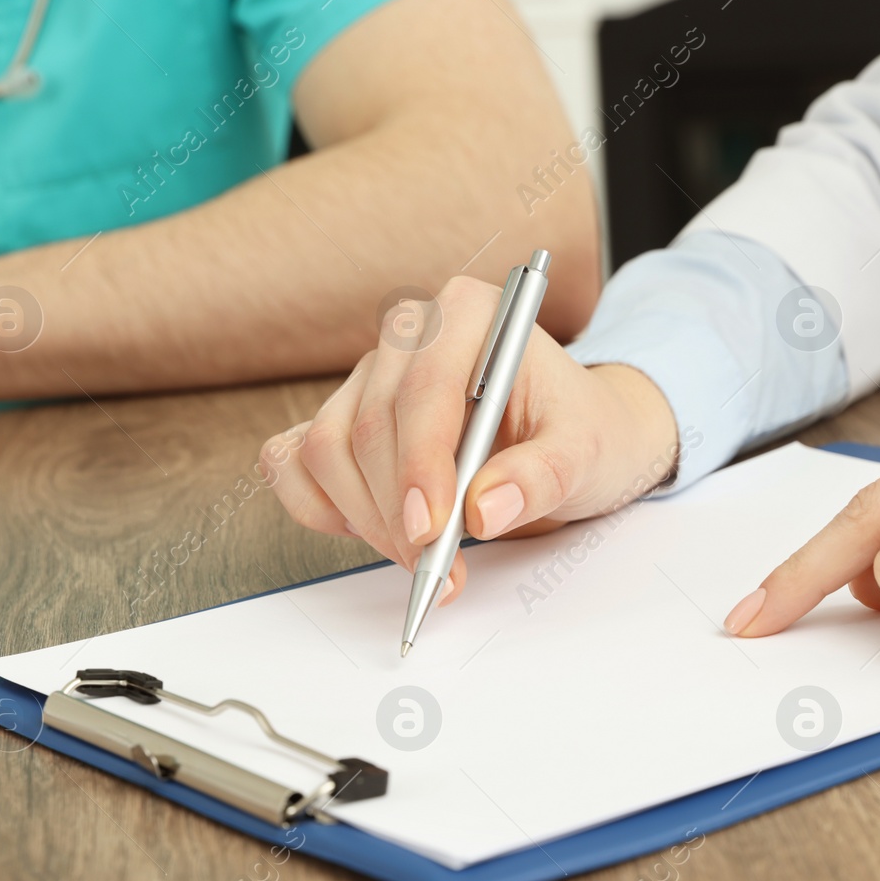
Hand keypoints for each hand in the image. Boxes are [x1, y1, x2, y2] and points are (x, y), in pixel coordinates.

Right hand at [261, 275, 680, 601]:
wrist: (571, 440)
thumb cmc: (580, 432)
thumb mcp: (586, 453)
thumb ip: (542, 477)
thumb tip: (484, 510)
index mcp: (471, 314)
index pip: (424, 387)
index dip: (419, 463)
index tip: (432, 530)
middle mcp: (410, 336)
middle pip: (368, 424)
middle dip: (395, 509)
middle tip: (436, 566)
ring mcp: (367, 378)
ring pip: (325, 450)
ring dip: (365, 519)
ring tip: (425, 560)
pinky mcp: (341, 420)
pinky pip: (293, 462)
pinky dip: (321, 509)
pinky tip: (375, 533)